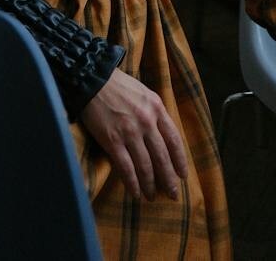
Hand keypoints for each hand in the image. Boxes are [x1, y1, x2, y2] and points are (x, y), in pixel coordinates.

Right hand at [79, 67, 188, 200]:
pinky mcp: (112, 140)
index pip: (174, 139)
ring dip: (150, 184)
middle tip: (172, 194)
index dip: (180, 160)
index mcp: (156, 108)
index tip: (182, 175)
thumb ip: (155, 113)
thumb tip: (163, 137)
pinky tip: (136, 193)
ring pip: (145, 166)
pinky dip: (132, 183)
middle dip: (168, 179)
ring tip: (151, 196)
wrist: (93, 80)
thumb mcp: (144, 94)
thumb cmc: (119, 86)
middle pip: (162, 157)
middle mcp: (146, 121)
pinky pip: (126, 168)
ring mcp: (129, 132)